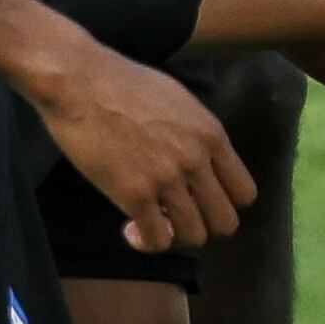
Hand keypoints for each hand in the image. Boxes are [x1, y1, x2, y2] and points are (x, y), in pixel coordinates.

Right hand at [14, 32, 254, 252]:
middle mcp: (196, 159)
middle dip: (201, 225)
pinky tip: (130, 227)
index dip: (221, 203)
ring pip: (194, 237)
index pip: (244, 193)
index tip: (197, 200)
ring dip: (173, 236)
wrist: (79, 81)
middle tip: (174, 216)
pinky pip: (157, 240)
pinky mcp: (134, 194)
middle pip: (225, 223)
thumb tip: (202, 164)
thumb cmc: (122, 83)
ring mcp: (167, 178)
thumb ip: (197, 135)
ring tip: (151, 221)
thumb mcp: (179, 101)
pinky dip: (145, 242)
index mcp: (211, 134)